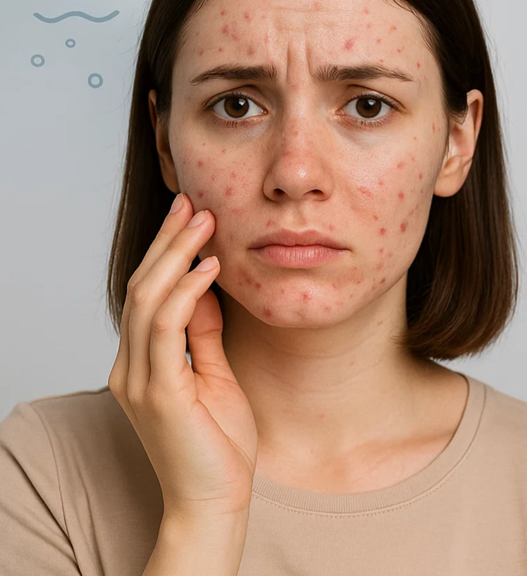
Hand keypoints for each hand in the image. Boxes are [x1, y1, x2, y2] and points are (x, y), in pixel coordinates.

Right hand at [109, 192, 257, 521]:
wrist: (215, 501)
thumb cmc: (219, 446)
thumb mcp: (214, 377)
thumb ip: (204, 336)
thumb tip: (208, 291)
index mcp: (142, 364)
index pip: (148, 294)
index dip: (167, 252)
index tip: (191, 216)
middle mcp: (131, 368)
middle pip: (142, 288)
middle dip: (168, 241)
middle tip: (194, 202)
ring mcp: (140, 380)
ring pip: (148, 301)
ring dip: (177, 256)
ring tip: (204, 220)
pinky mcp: (159, 394)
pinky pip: (167, 330)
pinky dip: (187, 294)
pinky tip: (208, 268)